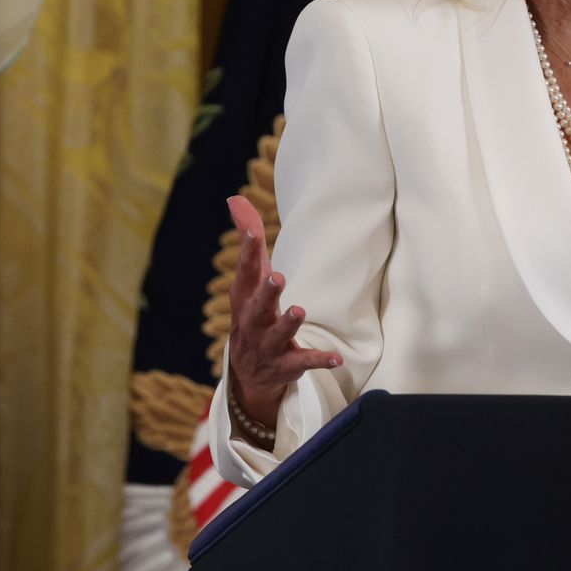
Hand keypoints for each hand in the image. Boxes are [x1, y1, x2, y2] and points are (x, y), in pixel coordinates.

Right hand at [225, 195, 341, 430]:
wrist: (247, 373)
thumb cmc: (252, 311)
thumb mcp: (248, 280)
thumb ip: (248, 239)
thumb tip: (235, 198)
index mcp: (244, 298)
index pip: (245, 272)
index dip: (248, 252)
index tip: (252, 233)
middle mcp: (253, 321)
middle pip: (258, 306)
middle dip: (266, 293)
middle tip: (277, 277)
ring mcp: (268, 346)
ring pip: (277, 334)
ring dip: (288, 323)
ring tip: (299, 310)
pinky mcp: (286, 365)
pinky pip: (302, 362)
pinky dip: (318, 360)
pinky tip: (335, 358)